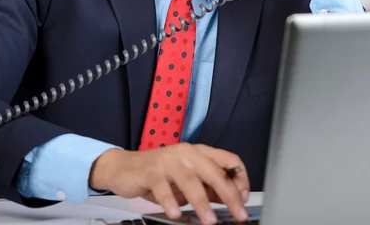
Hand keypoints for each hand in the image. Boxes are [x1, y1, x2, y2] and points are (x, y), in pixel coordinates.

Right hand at [89, 143, 249, 224]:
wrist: (124, 168)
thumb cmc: (158, 174)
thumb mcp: (187, 178)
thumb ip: (207, 185)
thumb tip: (231, 198)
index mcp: (199, 152)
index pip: (228, 159)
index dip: (240, 178)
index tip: (245, 197)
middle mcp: (186, 153)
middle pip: (214, 171)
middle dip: (229, 194)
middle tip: (238, 214)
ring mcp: (169, 161)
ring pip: (191, 180)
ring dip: (202, 202)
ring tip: (210, 221)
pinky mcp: (151, 171)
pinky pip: (164, 188)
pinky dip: (171, 202)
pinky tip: (176, 214)